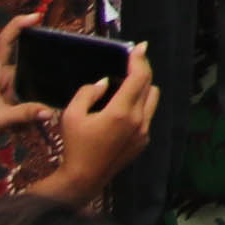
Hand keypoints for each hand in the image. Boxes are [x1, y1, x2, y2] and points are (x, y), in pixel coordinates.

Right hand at [47, 52, 164, 205]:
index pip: (138, 77)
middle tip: (128, 64)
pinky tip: (122, 109)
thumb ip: (88, 92)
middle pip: (149, 85)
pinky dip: (140, 106)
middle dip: (141, 71)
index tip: (140, 47)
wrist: (84, 178)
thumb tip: (105, 82)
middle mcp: (138, 120)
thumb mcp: (71, 115)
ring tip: (125, 88)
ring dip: (143, 88)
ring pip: (152, 99)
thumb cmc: (75, 145)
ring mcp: (143, 132)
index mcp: (120, 112)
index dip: (140, 59)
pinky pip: (148, 115)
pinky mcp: (144, 141)